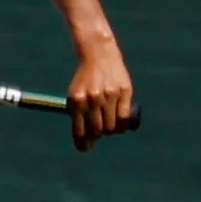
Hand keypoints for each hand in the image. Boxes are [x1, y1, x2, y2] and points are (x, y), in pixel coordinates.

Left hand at [67, 33, 136, 151]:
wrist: (98, 54)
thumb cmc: (86, 78)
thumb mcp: (76, 93)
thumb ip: (79, 115)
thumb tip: (85, 141)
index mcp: (77, 100)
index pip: (80, 129)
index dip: (82, 142)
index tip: (84, 148)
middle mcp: (93, 98)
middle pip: (97, 130)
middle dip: (97, 135)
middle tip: (98, 133)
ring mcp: (109, 95)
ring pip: (111, 126)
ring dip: (110, 131)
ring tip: (109, 127)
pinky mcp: (124, 91)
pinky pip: (124, 118)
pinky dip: (122, 126)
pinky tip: (120, 125)